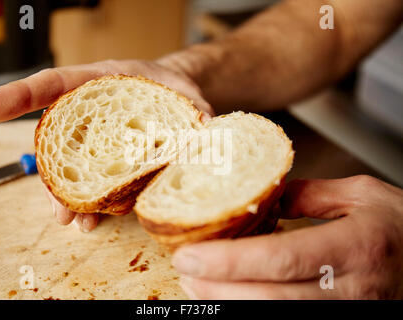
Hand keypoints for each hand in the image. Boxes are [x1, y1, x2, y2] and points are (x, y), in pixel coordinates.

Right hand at [0, 59, 213, 231]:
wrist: (177, 103)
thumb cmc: (172, 90)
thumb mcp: (184, 93)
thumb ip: (192, 108)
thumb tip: (208, 125)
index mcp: (101, 84)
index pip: (57, 83)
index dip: (22, 94)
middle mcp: (92, 115)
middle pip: (62, 141)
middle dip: (56, 175)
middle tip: (57, 205)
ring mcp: (98, 140)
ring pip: (75, 168)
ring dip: (72, 197)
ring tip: (76, 220)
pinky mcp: (109, 160)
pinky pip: (96, 180)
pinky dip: (94, 201)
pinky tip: (95, 219)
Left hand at [172, 175, 402, 298]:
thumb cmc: (401, 226)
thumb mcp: (362, 195)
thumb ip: (309, 194)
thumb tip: (264, 196)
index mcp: (356, 247)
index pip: (282, 258)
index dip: (230, 261)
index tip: (189, 253)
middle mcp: (352, 291)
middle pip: (269, 298)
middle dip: (217, 288)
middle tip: (184, 269)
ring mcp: (348, 314)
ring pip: (274, 318)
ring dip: (228, 304)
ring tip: (197, 285)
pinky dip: (252, 310)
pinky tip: (230, 298)